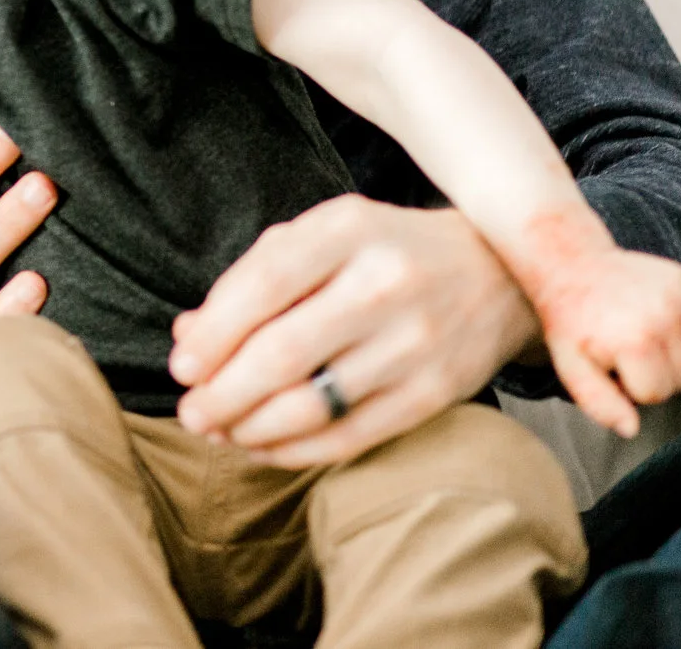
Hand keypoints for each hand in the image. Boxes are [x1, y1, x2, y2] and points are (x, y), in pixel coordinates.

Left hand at [170, 196, 540, 467]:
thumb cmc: (382, 253)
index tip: (182, 367)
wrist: (498, 275)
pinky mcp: (436, 393)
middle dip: (223, 393)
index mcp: (348, 229)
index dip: (214, 334)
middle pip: (283, 353)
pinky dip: (296, 450)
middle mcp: (385, 283)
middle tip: (191, 413)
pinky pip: (352, 435)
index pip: (264, 284)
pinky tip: (262, 447)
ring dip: (252, 428)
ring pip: (315, 403)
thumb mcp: (320, 238)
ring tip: (219, 431)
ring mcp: (416, 342)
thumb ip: (253, 277)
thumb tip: (187, 336)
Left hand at [531, 246, 680, 438]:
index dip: (628, 386)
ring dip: (666, 354)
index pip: (654, 395)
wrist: (570, 262)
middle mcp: (665, 319)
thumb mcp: (570, 365)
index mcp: (636, 342)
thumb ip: (599, 403)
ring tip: (631, 334)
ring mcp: (679, 297)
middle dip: (651, 374)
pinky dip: (675, 329)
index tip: (606, 364)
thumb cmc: (569, 319)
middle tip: (618, 350)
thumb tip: (631, 431)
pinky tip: (644, 315)